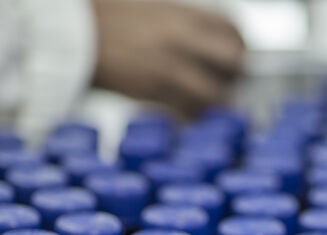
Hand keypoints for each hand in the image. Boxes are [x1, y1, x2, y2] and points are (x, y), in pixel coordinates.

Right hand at [92, 0, 243, 116]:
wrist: (72, 36)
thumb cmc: (112, 22)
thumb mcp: (156, 12)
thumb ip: (187, 29)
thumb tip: (215, 48)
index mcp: (182, 16)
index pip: (232, 31)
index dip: (238, 47)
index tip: (234, 57)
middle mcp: (180, 40)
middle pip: (233, 61)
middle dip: (233, 74)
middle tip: (226, 82)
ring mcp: (168, 67)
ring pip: (214, 94)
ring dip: (214, 102)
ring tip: (205, 103)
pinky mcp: (153, 93)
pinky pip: (187, 113)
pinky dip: (191, 116)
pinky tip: (185, 113)